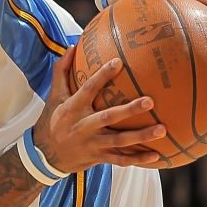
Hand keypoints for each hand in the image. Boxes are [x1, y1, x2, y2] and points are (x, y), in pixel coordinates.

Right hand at [31, 56, 166, 175]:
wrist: (43, 157)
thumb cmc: (52, 121)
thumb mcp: (53, 96)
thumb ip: (61, 71)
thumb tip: (72, 46)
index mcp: (72, 109)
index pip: (88, 90)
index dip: (102, 76)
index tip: (118, 62)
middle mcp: (83, 126)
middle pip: (109, 117)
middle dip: (129, 110)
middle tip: (150, 101)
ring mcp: (92, 144)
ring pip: (119, 141)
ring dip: (141, 137)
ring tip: (162, 129)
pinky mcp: (98, 158)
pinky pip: (120, 160)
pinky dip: (137, 160)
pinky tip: (156, 156)